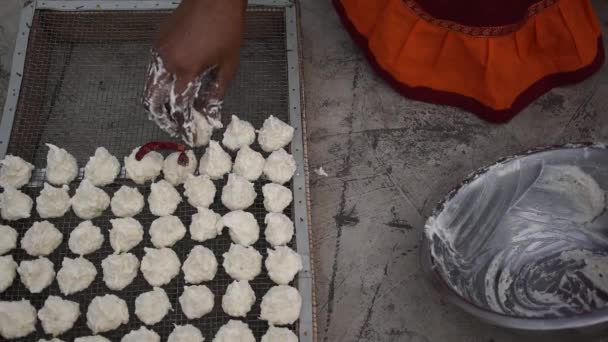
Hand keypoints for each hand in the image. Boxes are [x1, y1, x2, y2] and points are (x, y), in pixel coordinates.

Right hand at [142, 0, 245, 144]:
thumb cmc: (227, 29)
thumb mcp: (228, 65)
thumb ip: (216, 92)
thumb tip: (210, 115)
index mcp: (186, 70)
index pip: (179, 108)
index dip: (183, 126)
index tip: (189, 136)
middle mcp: (167, 62)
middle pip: (152, 101)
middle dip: (162, 119)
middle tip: (174, 127)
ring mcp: (158, 51)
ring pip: (148, 87)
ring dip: (158, 103)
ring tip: (172, 112)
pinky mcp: (156, 43)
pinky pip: (152, 71)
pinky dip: (158, 85)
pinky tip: (172, 88)